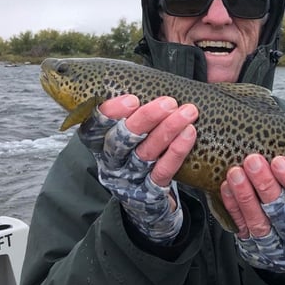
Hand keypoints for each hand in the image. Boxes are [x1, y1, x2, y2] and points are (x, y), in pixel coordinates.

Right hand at [78, 94, 197, 243]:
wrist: (145, 204)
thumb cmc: (139, 153)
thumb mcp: (130, 134)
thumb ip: (133, 111)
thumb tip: (150, 80)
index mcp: (100, 145)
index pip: (94, 129)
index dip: (108, 113)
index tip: (131, 99)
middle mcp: (111, 163)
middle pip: (121, 140)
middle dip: (146, 118)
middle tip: (168, 102)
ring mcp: (130, 179)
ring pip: (145, 153)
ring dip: (168, 131)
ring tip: (188, 112)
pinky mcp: (149, 193)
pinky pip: (163, 171)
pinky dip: (177, 151)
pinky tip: (190, 133)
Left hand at [220, 154, 284, 272]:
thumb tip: (281, 149)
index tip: (279, 161)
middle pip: (283, 215)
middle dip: (266, 186)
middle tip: (253, 161)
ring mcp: (275, 251)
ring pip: (259, 224)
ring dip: (245, 196)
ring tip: (235, 172)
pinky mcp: (254, 251)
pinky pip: (241, 228)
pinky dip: (233, 207)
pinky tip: (227, 187)